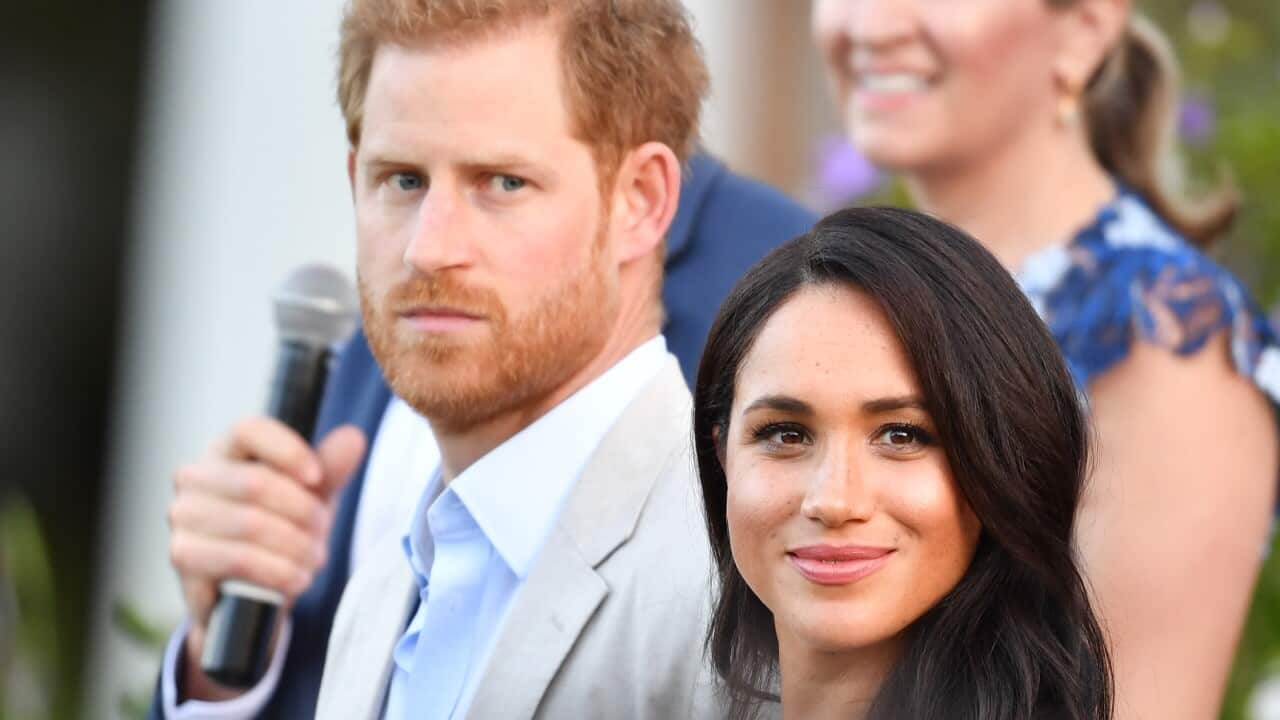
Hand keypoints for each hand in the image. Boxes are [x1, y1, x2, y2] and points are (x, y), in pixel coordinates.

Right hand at [167, 418, 365, 699]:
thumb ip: (330, 467)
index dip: (288, 451)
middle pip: (256, 482)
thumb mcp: (312, 496)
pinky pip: (239, 560)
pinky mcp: (183, 556)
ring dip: (295, 545)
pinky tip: (297, 578)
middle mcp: (195, 477)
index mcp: (226, 450)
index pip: (249, 430)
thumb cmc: (281, 526)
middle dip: (302, 511)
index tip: (318, 478)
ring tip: (314, 558)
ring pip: (251, 524)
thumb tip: (353, 437)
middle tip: (322, 530)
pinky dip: (278, 570)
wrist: (251, 587)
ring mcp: (184, 516)